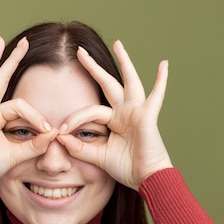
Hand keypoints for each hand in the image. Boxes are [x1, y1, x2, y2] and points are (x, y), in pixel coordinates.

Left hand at [57, 41, 172, 190]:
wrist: (146, 179)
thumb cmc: (126, 168)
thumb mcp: (98, 157)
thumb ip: (80, 147)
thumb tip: (60, 137)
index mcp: (114, 121)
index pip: (90, 111)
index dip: (74, 119)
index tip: (60, 131)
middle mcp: (125, 112)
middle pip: (107, 84)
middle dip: (92, 68)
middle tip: (79, 52)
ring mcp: (137, 111)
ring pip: (128, 81)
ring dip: (124, 62)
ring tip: (118, 43)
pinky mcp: (147, 116)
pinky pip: (156, 96)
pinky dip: (161, 81)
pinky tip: (164, 64)